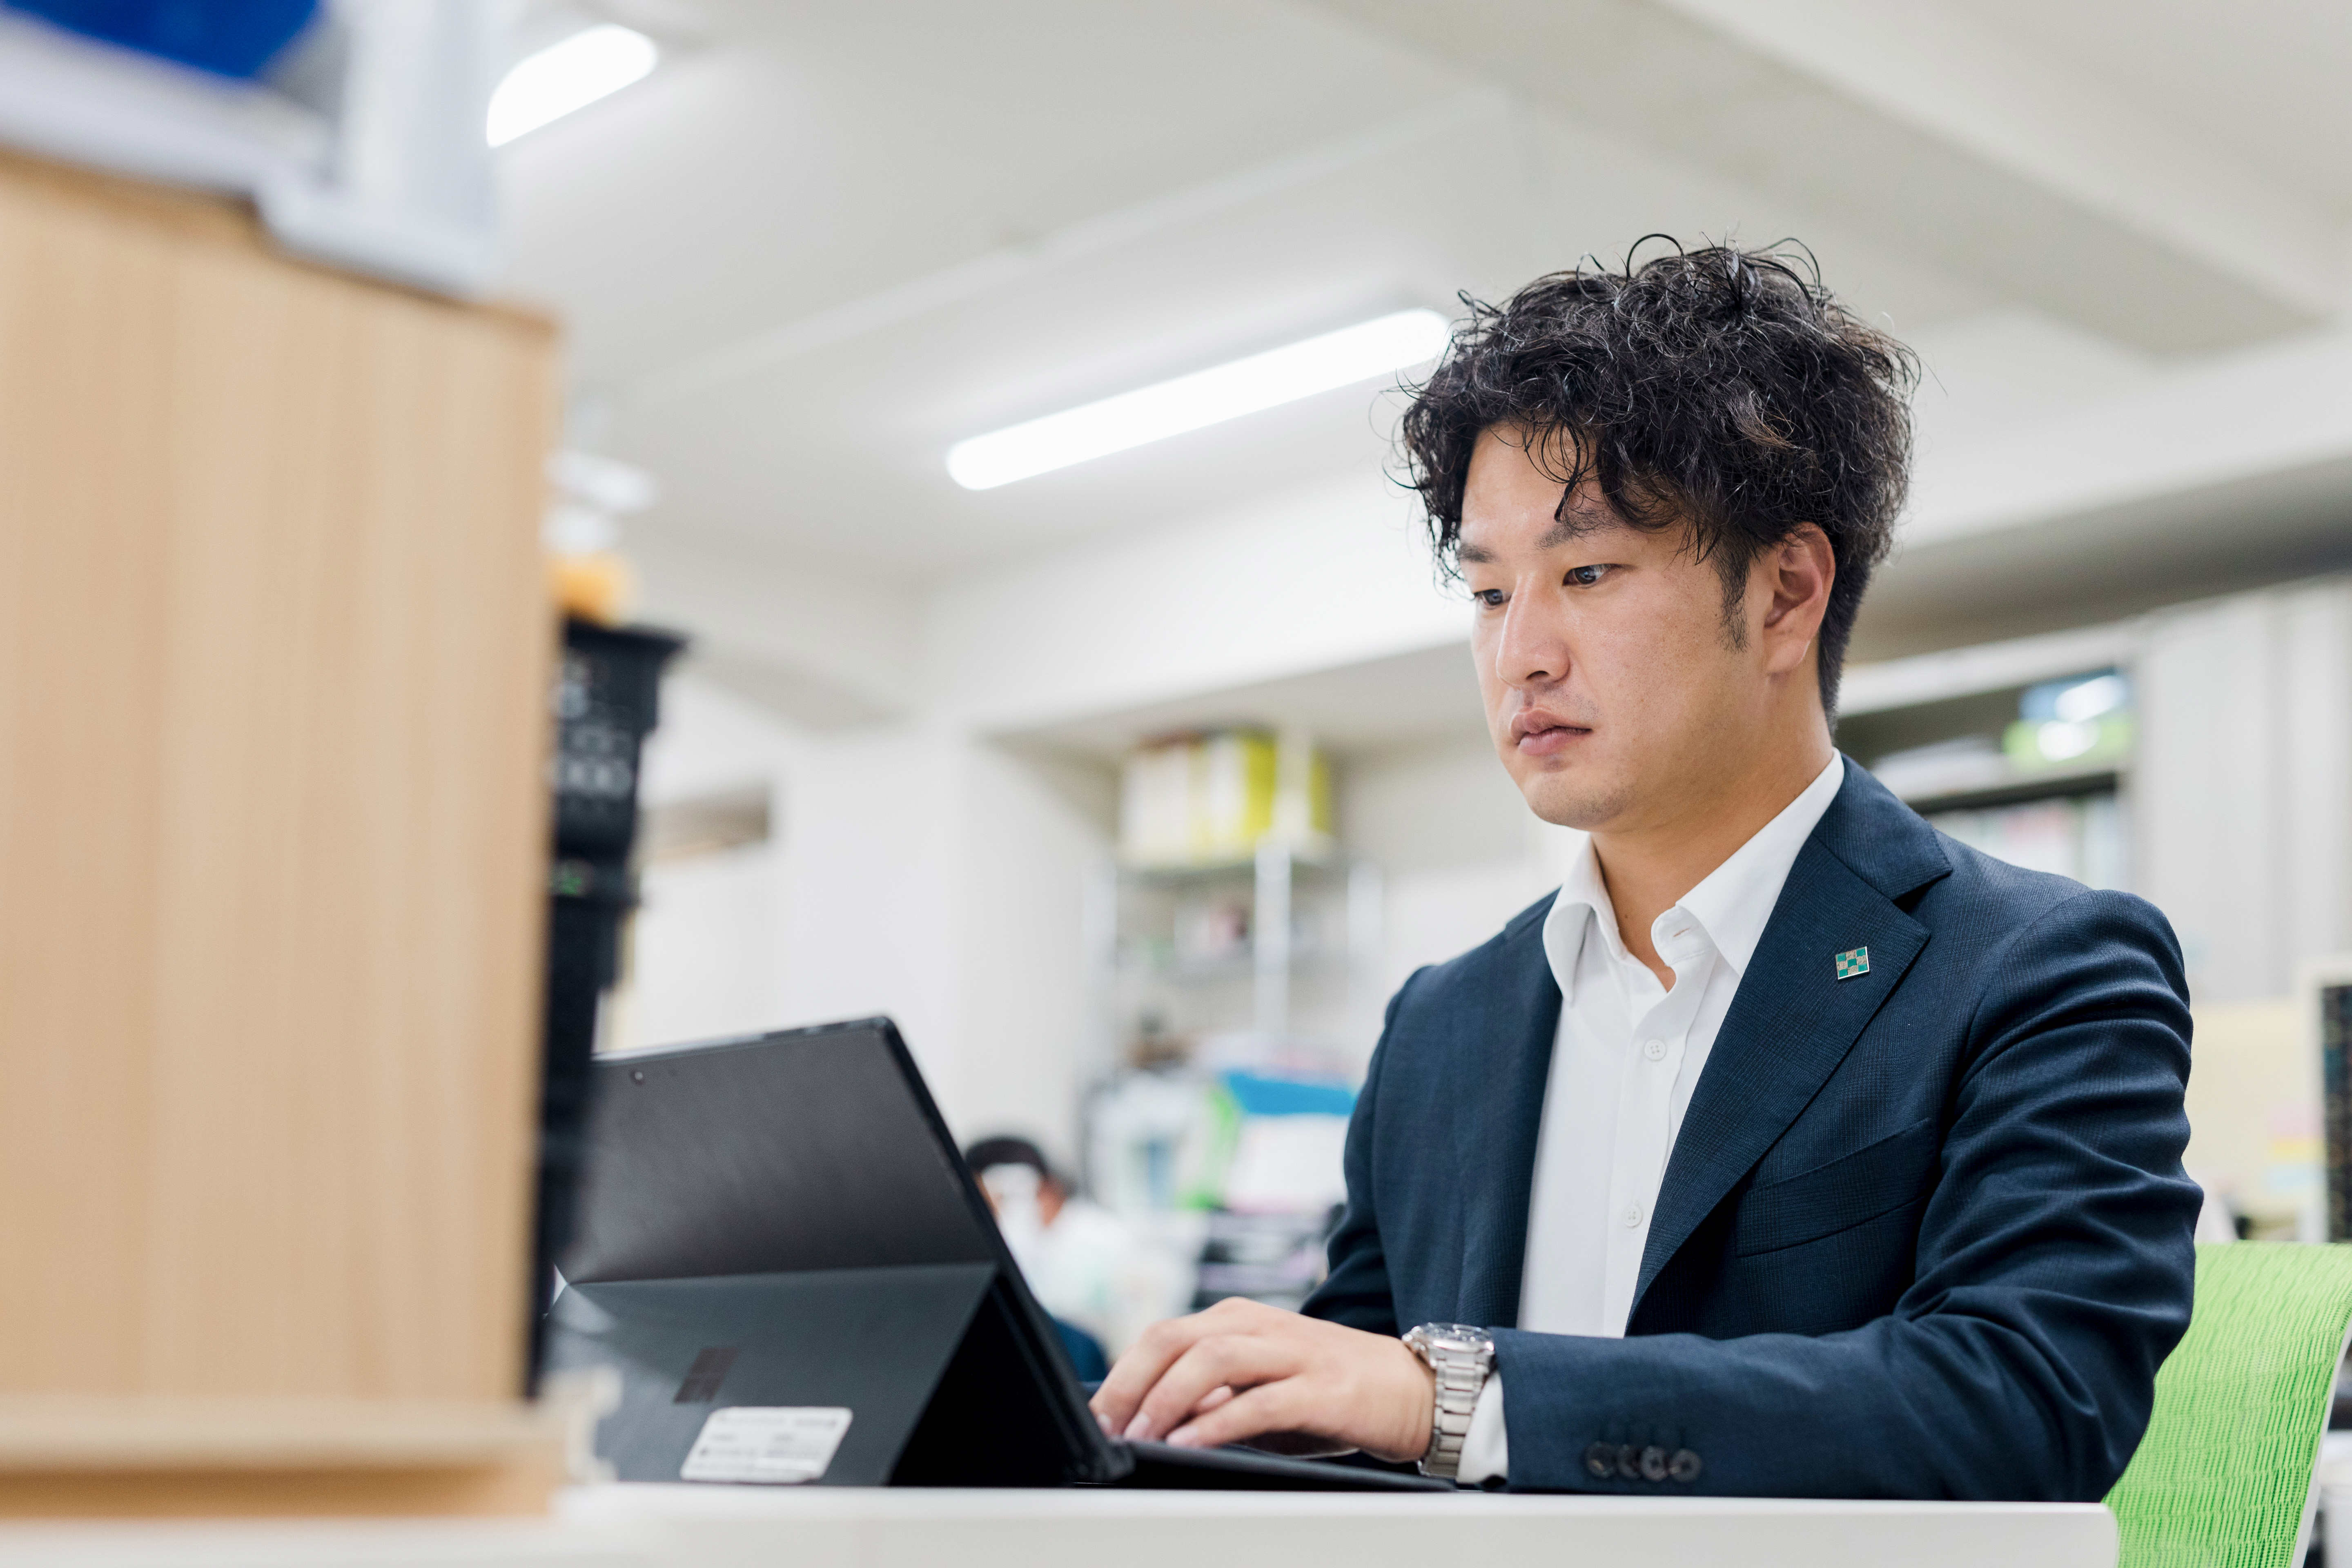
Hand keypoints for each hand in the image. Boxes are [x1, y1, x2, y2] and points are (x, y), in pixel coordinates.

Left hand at [1088, 1297, 1434, 1461]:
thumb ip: (1208, 1398)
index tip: (1093, 1417)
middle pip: (1174, 1339)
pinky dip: (1216, 1421)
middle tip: (1102, 1427)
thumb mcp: (1257, 1391)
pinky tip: (1189, 1442)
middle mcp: (1258, 1325)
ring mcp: (1289, 1352)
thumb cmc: (1326, 1394)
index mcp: (1237, 1319)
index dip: (1120, 1376)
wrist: (1410, 1390)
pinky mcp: (1318, 1387)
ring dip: (1166, 1399)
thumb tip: (1145, 1423)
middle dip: (1128, 1385)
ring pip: (1210, 1359)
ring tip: (1138, 1435)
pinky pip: (1257, 1401)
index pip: (1161, 1337)